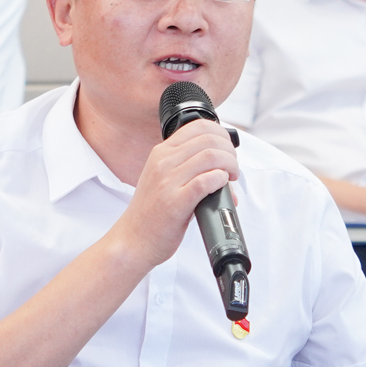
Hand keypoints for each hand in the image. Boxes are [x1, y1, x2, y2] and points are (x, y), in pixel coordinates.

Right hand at [115, 119, 238, 267]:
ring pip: (211, 157)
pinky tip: (221, 186)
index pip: (197, 126)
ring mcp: (168, 181)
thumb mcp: (163, 180)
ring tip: (230, 178)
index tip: (227, 149)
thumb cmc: (150, 213)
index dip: (220, 134)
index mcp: (161, 153)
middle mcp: (163, 162)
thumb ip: (189, 169)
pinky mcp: (175, 202)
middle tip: (232, 167)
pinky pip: (205, 181)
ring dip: (230, 166)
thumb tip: (224, 173)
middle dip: (230, 151)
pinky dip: (220, 180)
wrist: (133, 240)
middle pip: (209, 140)